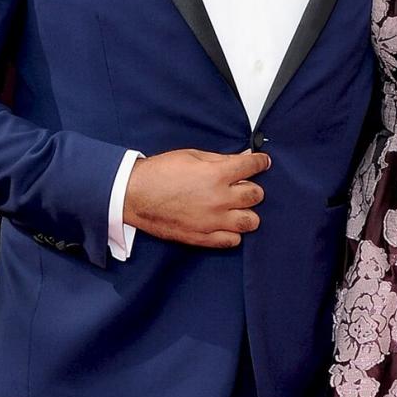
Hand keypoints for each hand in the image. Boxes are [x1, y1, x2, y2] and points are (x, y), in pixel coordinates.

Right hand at [124, 148, 269, 247]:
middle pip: (256, 196)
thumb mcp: (192, 156)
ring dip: (248, 213)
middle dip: (253, 188)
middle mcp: (219, 199)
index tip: (262, 163)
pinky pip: (232, 240)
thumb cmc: (159, 173)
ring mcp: (212, 221)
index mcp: (216, 175)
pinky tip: (226, 223)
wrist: (134, 194)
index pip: (252, 167)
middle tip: (243, 186)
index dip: (261, 162)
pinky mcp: (203, 237)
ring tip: (238, 208)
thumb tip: (242, 158)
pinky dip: (234, 232)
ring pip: (250, 221)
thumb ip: (221, 160)